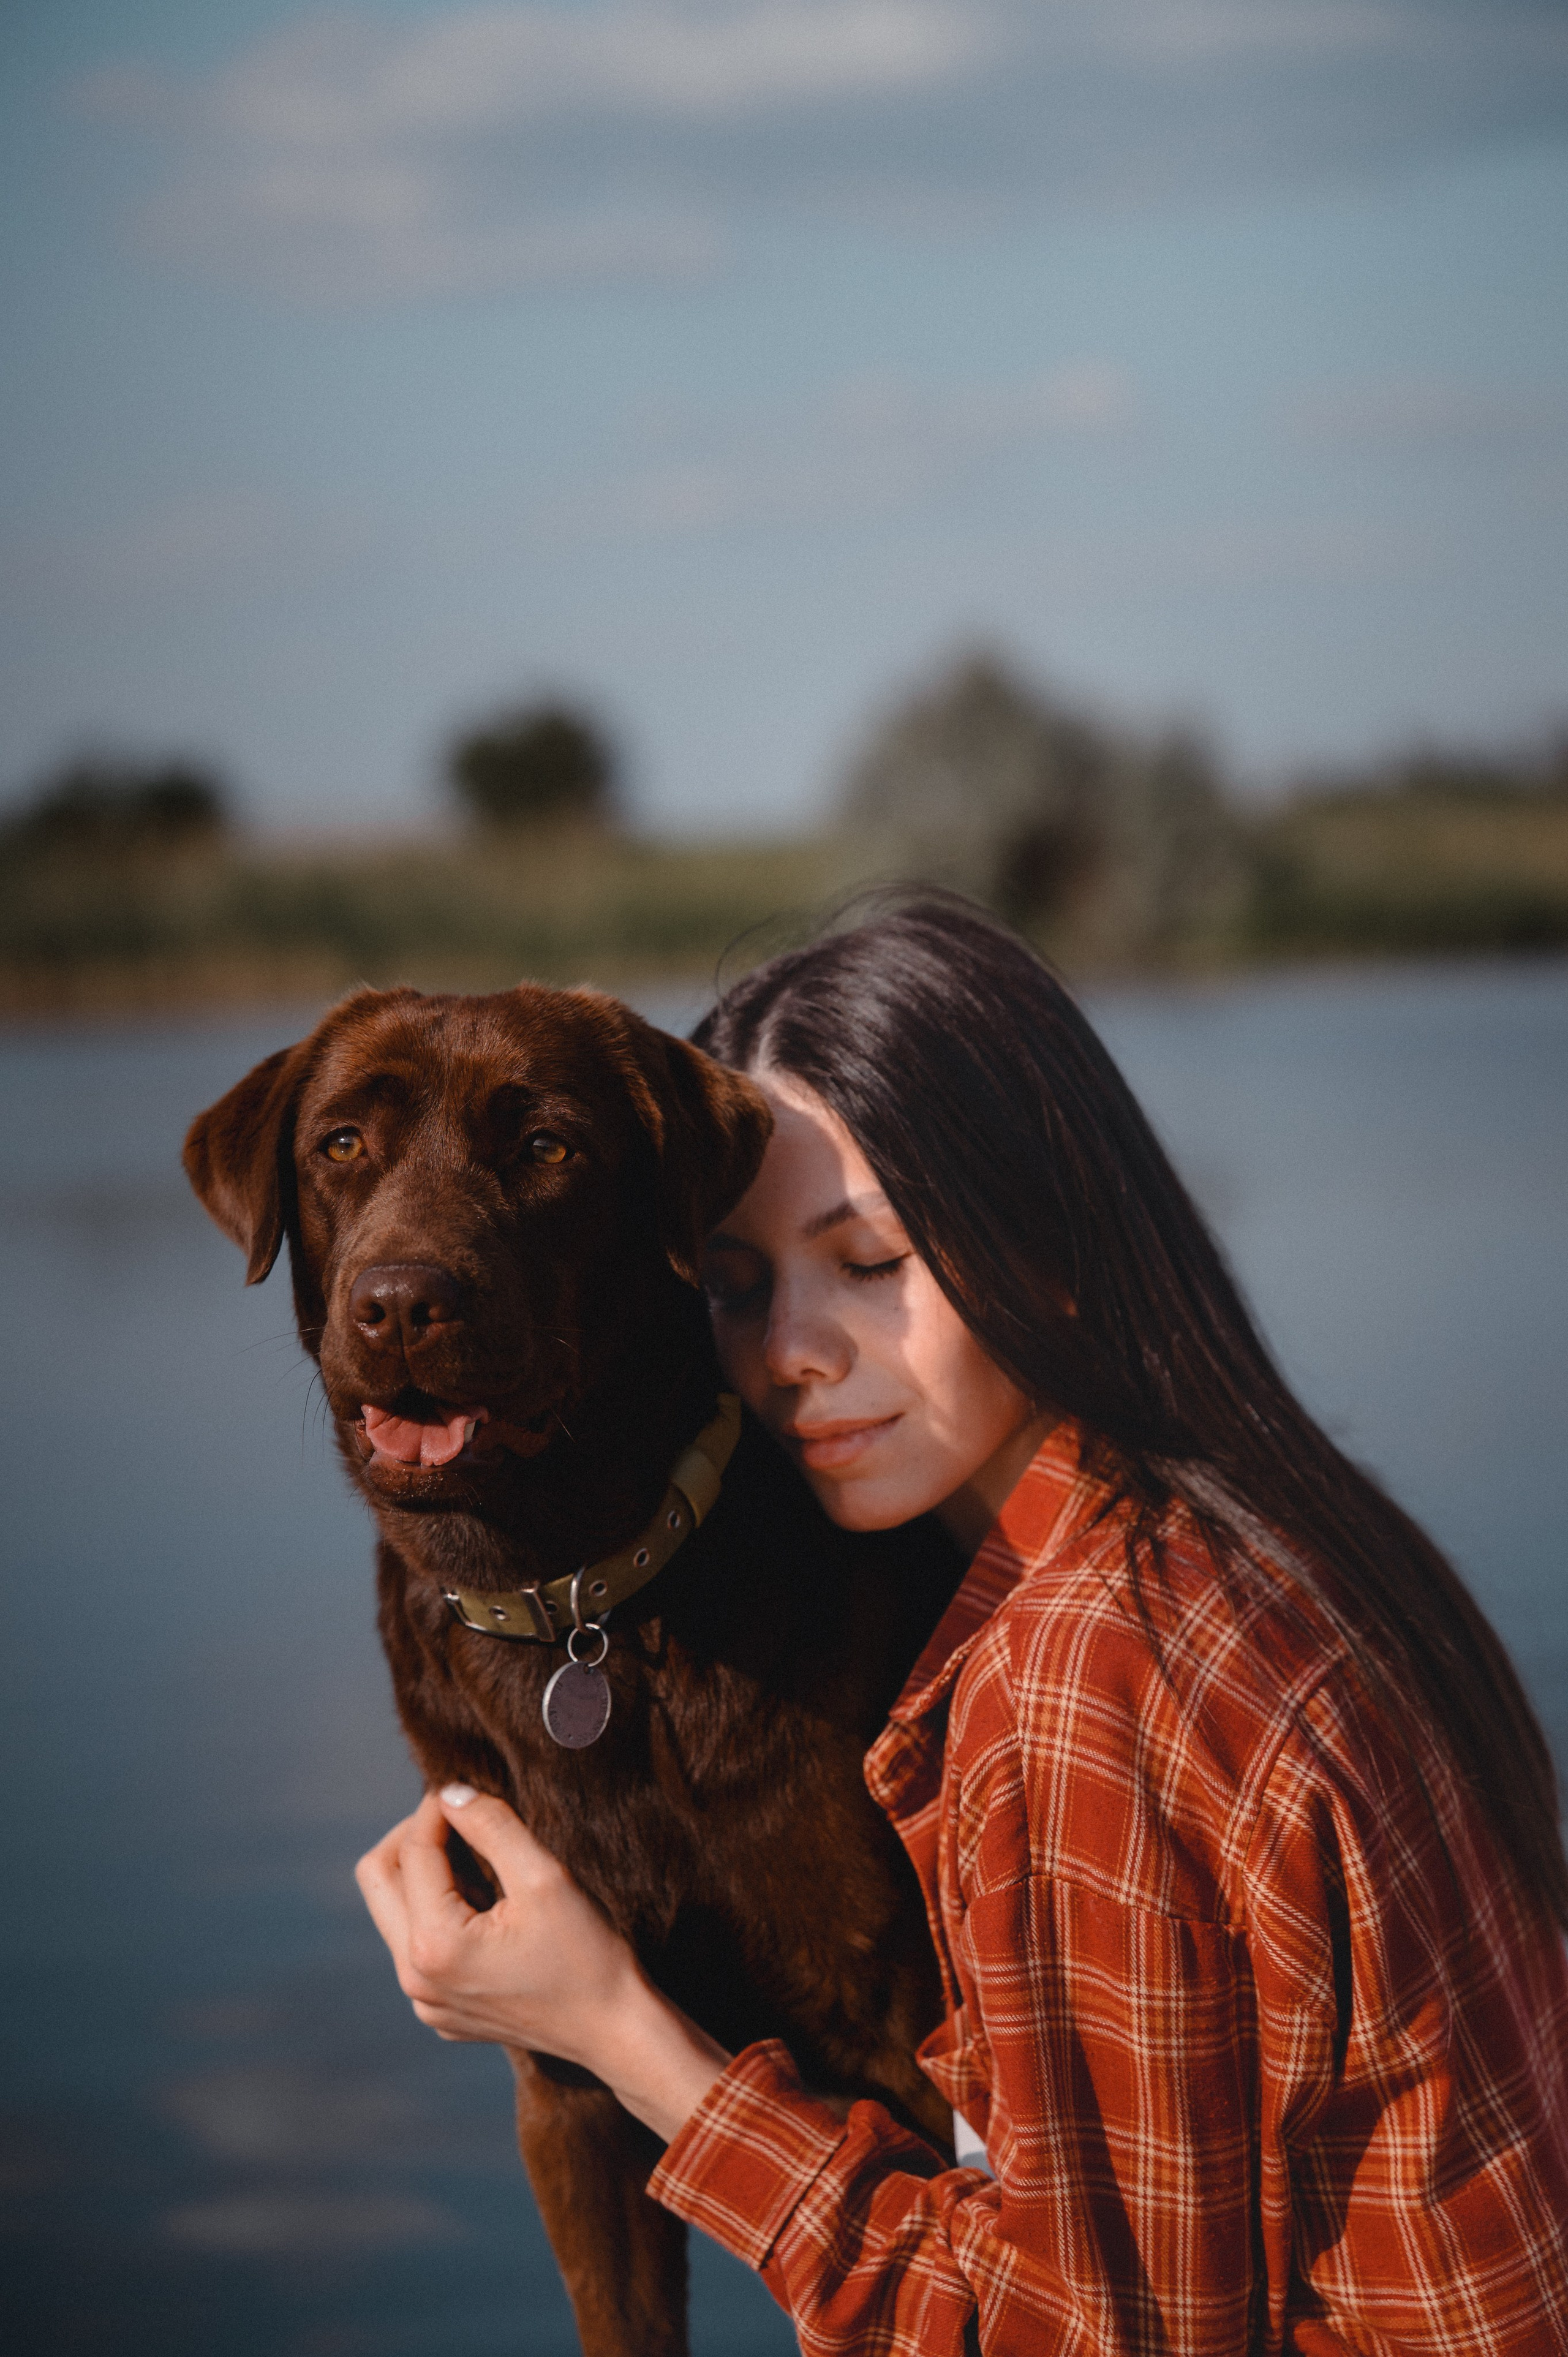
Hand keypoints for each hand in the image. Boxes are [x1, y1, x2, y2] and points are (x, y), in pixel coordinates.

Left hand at [355, 1785, 730, 2139]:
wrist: (614, 2031)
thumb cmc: (587, 1956)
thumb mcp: (544, 1878)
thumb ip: (491, 1825)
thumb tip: (450, 1792)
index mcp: (434, 1947)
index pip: (415, 1851)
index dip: (438, 1807)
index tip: (468, 1785)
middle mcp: (416, 1981)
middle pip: (378, 1879)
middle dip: (415, 1836)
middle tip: (459, 1817)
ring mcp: (425, 2003)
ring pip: (394, 1913)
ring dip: (426, 1874)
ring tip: (478, 1859)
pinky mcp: (440, 2013)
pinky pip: (416, 1947)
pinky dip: (438, 1912)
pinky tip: (485, 1905)